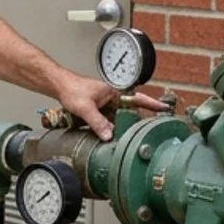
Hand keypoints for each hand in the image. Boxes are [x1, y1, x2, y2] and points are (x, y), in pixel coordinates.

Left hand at [56, 80, 176, 138]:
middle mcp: (113, 98)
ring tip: (122, 137)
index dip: (152, 105)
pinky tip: (106, 135)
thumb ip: (98, 122)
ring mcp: (107, 105)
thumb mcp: (85, 108)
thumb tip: (109, 135)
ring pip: (118, 120)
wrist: (59, 87)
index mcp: (115, 92)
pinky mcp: (100, 111)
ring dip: (118, 128)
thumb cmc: (72, 89)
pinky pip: (108, 122)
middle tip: (141, 133)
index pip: (138, 98)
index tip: (165, 109)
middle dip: (132, 124)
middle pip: (129, 113)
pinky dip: (108, 129)